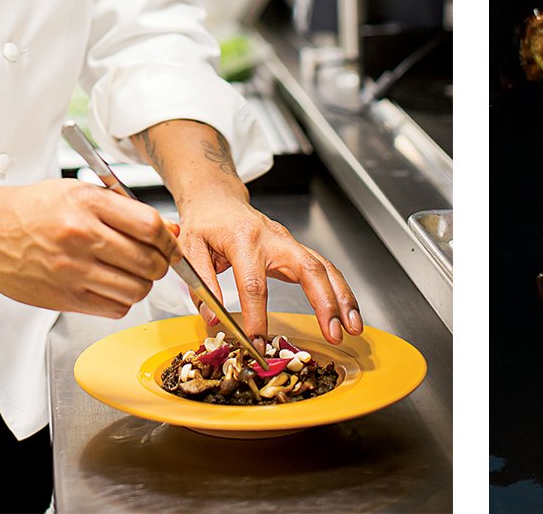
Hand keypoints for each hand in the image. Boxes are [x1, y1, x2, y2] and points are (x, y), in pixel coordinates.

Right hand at [0, 179, 172, 317]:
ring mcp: (71, 270)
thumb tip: (166, 230)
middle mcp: (81, 237)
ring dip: (143, 285)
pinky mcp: (62, 297)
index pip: (149, 226)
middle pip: (147, 261)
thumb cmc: (31, 208)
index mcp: (88, 204)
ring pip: (134, 289)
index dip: (169, 239)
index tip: (170, 244)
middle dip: (161, 264)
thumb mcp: (79, 191)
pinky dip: (121, 301)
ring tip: (133, 274)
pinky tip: (113, 287)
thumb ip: (123, 209)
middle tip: (157, 262)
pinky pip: (112, 308)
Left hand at [174, 196, 362, 345]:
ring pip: (325, 267)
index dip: (257, 316)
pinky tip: (348, 313)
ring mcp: (290, 243)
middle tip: (333, 332)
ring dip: (342, 298)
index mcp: (244, 239)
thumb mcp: (190, 248)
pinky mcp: (296, 250)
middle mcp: (274, 239)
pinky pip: (324, 269)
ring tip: (352, 328)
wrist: (219, 199)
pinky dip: (340, 291)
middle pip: (308, 268)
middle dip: (324, 302)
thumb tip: (213, 319)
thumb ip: (201, 284)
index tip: (258, 343)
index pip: (254, 283)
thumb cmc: (205, 223)